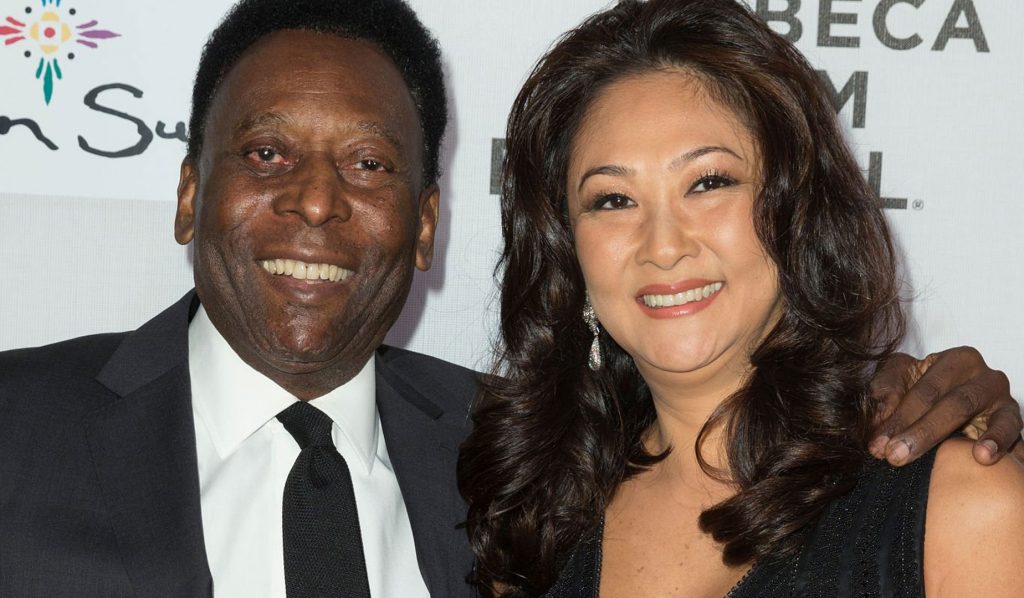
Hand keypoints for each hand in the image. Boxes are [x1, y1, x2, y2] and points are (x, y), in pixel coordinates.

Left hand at [868, 347, 1020, 465]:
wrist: (954, 404)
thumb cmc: (923, 390)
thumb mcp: (899, 380)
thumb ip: (884, 390)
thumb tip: (877, 415)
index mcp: (954, 360)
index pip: (925, 390)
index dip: (899, 418)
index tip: (877, 444)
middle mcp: (982, 375)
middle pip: (953, 403)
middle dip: (921, 432)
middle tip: (896, 455)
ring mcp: (1001, 398)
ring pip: (985, 416)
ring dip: (967, 439)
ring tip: (959, 456)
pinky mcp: (1013, 419)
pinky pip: (1012, 430)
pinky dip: (999, 442)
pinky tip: (984, 457)